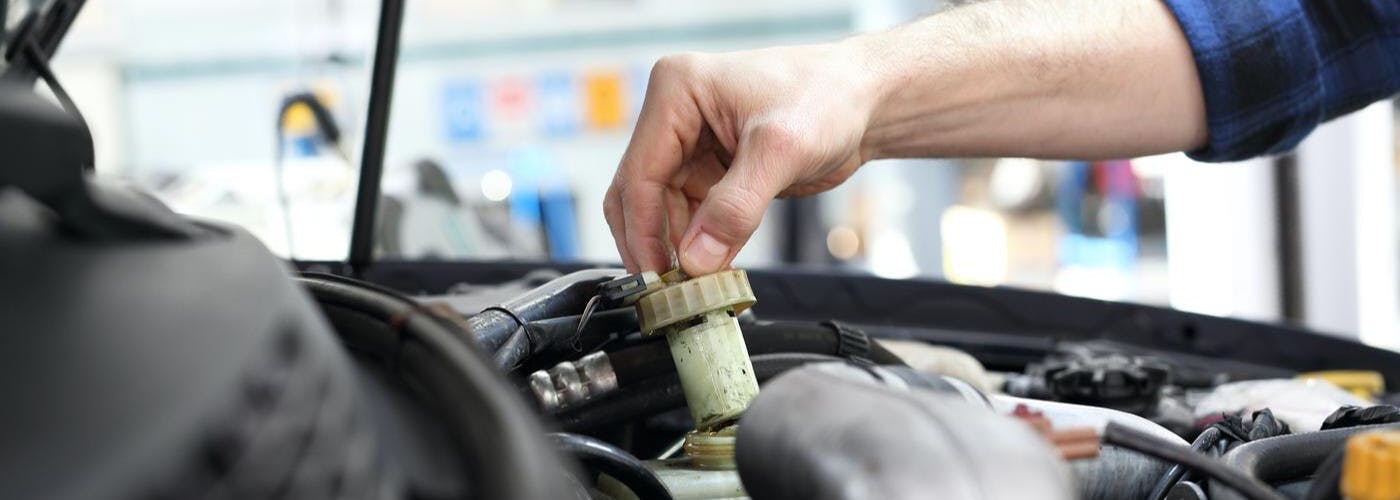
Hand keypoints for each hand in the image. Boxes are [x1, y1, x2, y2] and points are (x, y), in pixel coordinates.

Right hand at [604, 42, 880, 274]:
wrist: (867, 102)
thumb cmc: (830, 96)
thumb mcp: (781, 150)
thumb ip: (735, 208)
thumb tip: (696, 260)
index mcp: (677, 91)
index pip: (640, 172)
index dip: (644, 229)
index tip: (656, 275)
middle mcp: (676, 116)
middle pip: (640, 193)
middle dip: (652, 242)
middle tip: (666, 291)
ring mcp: (693, 145)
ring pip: (662, 210)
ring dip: (675, 250)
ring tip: (692, 289)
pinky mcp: (713, 171)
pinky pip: (691, 216)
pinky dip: (697, 246)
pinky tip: (708, 272)